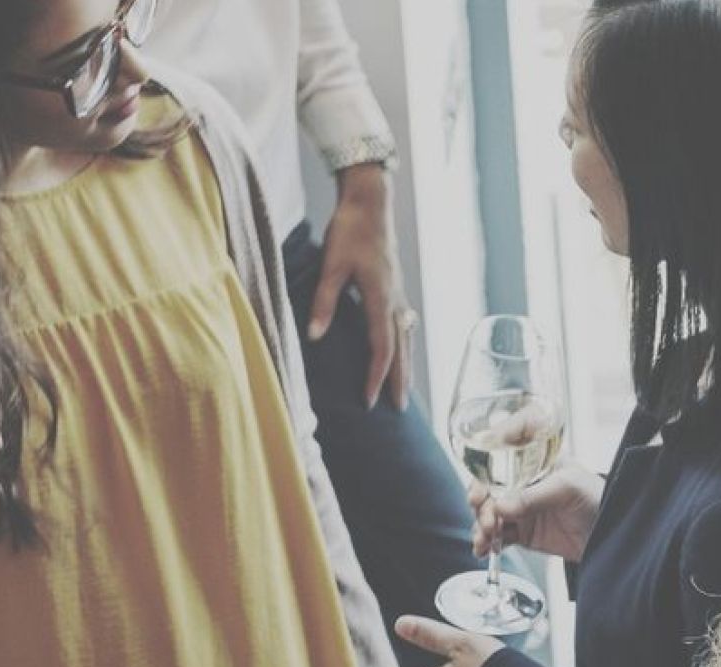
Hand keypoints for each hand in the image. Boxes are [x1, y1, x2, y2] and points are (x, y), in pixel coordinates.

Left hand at [309, 164, 413, 408]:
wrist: (371, 203)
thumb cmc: (349, 230)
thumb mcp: (330, 265)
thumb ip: (323, 302)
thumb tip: (314, 336)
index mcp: (380, 299)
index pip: (381, 349)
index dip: (375, 377)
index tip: (369, 401)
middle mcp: (396, 302)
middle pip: (401, 351)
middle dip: (398, 381)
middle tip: (399, 409)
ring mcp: (399, 296)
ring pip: (406, 340)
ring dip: (405, 367)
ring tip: (404, 389)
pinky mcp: (397, 289)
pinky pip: (405, 326)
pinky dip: (405, 346)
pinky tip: (403, 351)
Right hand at [470, 470, 601, 562]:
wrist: (612, 537)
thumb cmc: (600, 500)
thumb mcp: (568, 489)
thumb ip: (533, 497)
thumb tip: (500, 507)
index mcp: (535, 460)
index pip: (502, 447)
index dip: (486, 458)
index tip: (481, 476)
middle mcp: (523, 481)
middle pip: (487, 484)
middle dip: (481, 501)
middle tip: (488, 518)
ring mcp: (521, 507)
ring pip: (488, 511)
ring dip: (481, 524)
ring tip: (485, 538)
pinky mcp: (522, 531)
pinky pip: (497, 534)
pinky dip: (486, 542)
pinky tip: (483, 548)